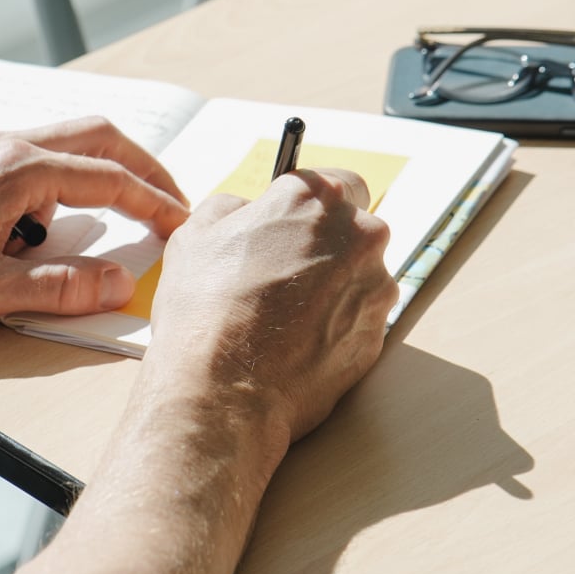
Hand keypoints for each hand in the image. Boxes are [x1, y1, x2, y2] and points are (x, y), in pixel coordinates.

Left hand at [0, 117, 189, 329]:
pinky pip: (24, 155)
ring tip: (106, 220)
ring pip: (59, 142)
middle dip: (141, 168)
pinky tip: (38, 222)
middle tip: (169, 201)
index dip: (156, 203)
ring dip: (95, 173)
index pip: (110, 179)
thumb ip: (59, 287)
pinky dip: (55, 179)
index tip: (185, 224)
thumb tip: (119, 282)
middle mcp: (0, 145)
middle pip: (96, 137)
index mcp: (17, 170)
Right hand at [142, 167, 398, 445]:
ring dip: (332, 289)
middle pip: (354, 231)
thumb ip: (232, 207)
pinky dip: (336, 327)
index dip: (313, 207)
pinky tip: (296, 343)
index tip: (294, 224)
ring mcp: (375, 289)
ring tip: (283, 317)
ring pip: (359, 277)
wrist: (222, 390)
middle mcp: (360, 236)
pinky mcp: (378, 336)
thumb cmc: (205, 309)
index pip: (339, 183)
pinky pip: (359, 320)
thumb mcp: (196, 234)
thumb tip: (247, 211)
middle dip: (326, 247)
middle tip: (281, 274)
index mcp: (317, 199)